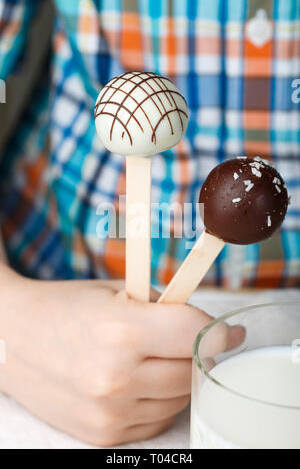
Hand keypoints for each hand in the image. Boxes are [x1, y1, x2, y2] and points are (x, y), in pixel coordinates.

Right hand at [0, 274, 243, 445]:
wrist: (14, 340)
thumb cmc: (66, 307)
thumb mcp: (116, 293)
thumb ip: (165, 309)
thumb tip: (210, 329)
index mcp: (121, 331)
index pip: (196, 336)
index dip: (220, 332)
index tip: (230, 332)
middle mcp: (115, 378)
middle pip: (193, 370)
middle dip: (200, 353)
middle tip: (190, 339)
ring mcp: (109, 412)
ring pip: (179, 398)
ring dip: (179, 377)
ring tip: (155, 356)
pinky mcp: (103, 433)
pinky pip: (156, 419)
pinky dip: (159, 399)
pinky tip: (139, 378)